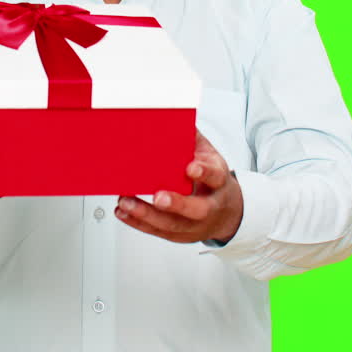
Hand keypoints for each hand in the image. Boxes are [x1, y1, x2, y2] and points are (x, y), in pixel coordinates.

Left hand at [115, 129, 242, 243]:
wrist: (227, 212)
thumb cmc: (214, 181)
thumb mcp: (210, 156)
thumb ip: (193, 140)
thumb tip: (174, 116)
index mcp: (219, 183)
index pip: (215, 177)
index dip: (204, 172)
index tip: (190, 167)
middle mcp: (210, 207)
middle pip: (196, 209)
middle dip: (176, 204)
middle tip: (158, 196)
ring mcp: (195, 225)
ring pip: (173, 224)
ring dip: (147, 214)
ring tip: (126, 202)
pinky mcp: (180, 234)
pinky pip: (158, 231)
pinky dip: (138, 222)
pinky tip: (123, 212)